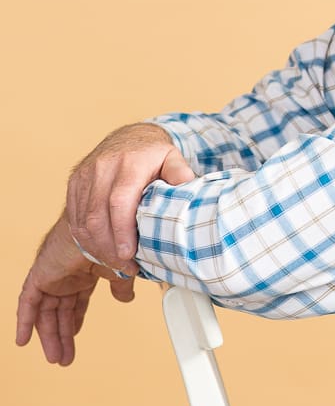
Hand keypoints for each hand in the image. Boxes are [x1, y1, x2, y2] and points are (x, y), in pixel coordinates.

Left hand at [16, 217, 135, 365]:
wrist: (100, 229)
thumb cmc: (112, 241)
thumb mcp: (120, 272)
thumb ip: (121, 288)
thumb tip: (126, 299)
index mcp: (83, 274)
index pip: (76, 303)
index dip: (75, 321)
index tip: (75, 336)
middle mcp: (65, 276)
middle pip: (60, 313)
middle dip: (62, 336)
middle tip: (64, 357)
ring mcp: (52, 277)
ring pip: (46, 313)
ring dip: (50, 336)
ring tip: (55, 357)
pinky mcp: (40, 276)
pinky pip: (27, 303)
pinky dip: (24, 321)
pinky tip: (23, 340)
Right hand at [66, 123, 194, 271]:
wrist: (130, 138)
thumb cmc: (154, 155)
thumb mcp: (174, 159)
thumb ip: (181, 175)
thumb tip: (189, 192)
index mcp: (129, 163)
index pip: (119, 201)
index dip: (122, 231)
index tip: (129, 254)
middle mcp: (103, 168)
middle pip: (97, 216)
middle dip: (109, 248)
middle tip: (126, 267)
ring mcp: (85, 176)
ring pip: (82, 220)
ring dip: (97, 248)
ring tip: (116, 264)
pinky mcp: (74, 184)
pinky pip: (74, 218)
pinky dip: (85, 239)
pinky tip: (101, 251)